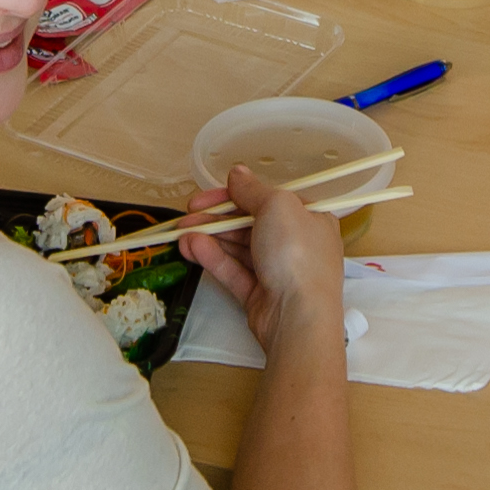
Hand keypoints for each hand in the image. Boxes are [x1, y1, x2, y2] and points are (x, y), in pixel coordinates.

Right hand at [182, 170, 346, 362]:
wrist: (299, 316)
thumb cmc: (296, 252)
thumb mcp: (277, 206)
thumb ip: (252, 190)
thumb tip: (237, 173)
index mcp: (309, 218)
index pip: (268, 200)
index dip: (235, 195)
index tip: (205, 196)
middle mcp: (296, 243)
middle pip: (249, 224)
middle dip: (216, 218)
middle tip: (186, 215)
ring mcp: (277, 270)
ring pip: (238, 248)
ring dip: (209, 237)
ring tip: (180, 234)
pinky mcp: (260, 294)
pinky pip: (234, 271)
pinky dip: (213, 258)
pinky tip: (191, 248)